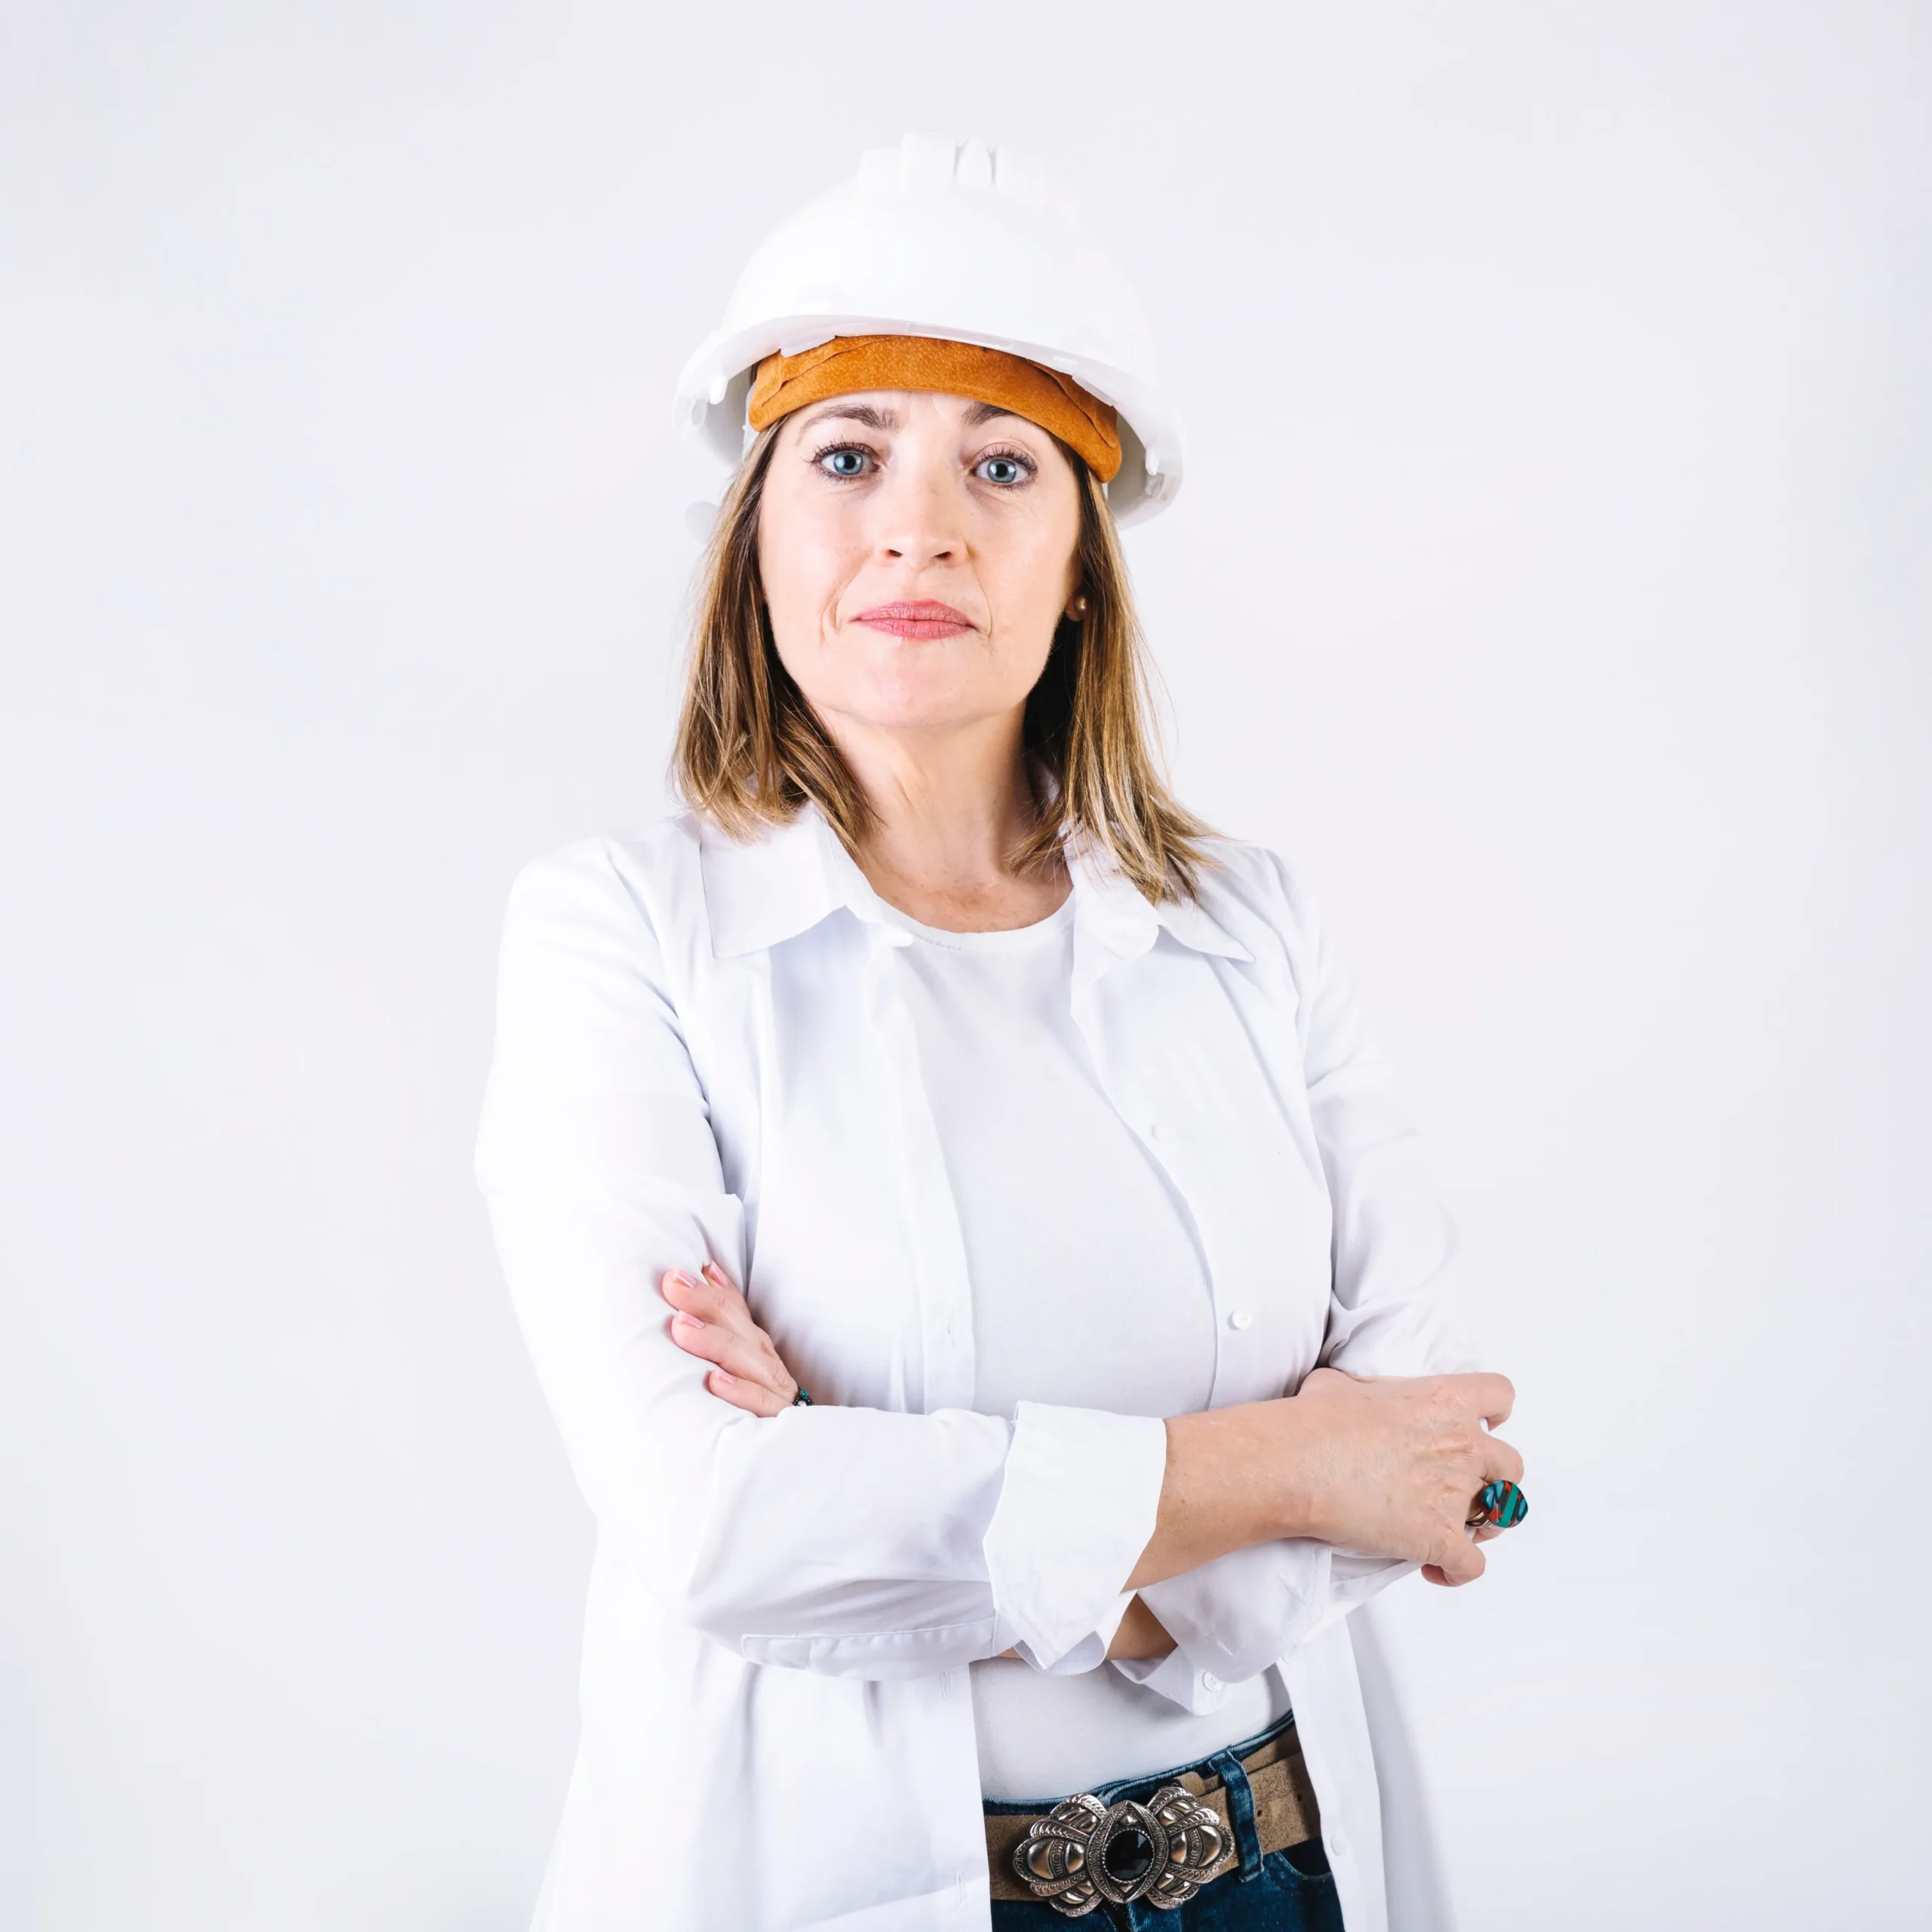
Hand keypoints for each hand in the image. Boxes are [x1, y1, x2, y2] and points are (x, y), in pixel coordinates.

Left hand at [660, 1262, 800, 1417]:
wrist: (801, 1449)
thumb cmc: (755, 1402)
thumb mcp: (738, 1362)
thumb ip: (722, 1324)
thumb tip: (704, 1274)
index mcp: (754, 1345)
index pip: (734, 1309)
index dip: (706, 1289)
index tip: (674, 1274)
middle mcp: (765, 1361)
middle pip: (737, 1326)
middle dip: (704, 1302)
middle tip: (672, 1285)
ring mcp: (775, 1389)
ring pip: (747, 1358)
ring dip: (713, 1340)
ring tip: (681, 1327)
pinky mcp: (778, 1419)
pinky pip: (761, 1402)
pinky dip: (739, 1390)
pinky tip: (715, 1381)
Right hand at [1133, 1366, 1521, 1591]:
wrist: (1300, 1465)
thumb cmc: (1315, 1423)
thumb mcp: (1340, 1384)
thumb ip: (1364, 1389)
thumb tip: (1346, 1394)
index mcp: (1443, 1400)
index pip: (1500, 1396)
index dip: (1497, 1413)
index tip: (1487, 1425)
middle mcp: (1461, 1445)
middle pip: (1510, 1465)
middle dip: (1494, 1477)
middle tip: (1468, 1485)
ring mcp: (1455, 1494)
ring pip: (1501, 1515)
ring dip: (1485, 1523)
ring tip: (1461, 1529)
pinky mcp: (1440, 1538)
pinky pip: (1472, 1566)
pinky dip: (1457, 1571)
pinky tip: (1433, 1569)